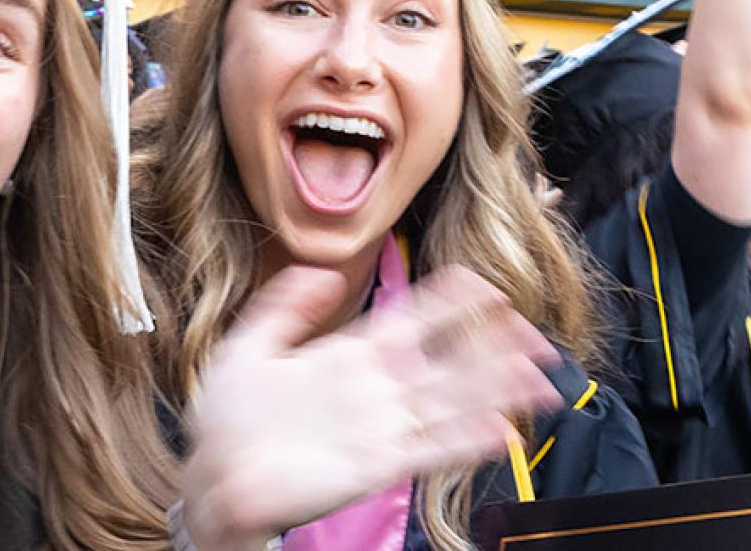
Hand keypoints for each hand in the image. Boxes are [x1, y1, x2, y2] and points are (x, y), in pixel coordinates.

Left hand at [181, 266, 560, 548]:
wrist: (212, 480)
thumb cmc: (227, 418)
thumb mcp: (247, 344)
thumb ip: (283, 304)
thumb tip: (322, 269)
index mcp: (351, 354)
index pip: (414, 320)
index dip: (452, 304)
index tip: (487, 286)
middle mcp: (377, 389)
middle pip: (450, 362)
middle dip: (495, 349)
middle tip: (535, 338)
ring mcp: (381, 427)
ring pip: (453, 402)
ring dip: (497, 391)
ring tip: (538, 381)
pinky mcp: (378, 465)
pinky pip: (433, 449)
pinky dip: (469, 441)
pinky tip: (502, 431)